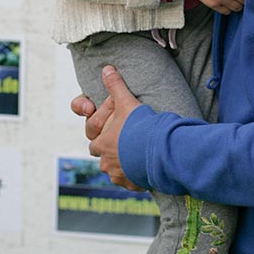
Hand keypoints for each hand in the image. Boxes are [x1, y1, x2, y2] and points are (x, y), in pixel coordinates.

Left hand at [84, 66, 142, 188]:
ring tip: (138, 158)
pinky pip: (132, 183)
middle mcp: (107, 163)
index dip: (100, 139)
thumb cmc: (139, 127)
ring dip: (124, 167)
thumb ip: (115, 86)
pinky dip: (137, 177)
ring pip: (117, 173)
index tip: (109, 138)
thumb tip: (107, 68)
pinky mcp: (134, 185)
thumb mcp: (126, 102)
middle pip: (104, 161)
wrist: (159, 150)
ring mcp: (120, 176)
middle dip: (112, 155)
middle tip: (126, 147)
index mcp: (101, 145)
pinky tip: (147, 168)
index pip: (93, 143)